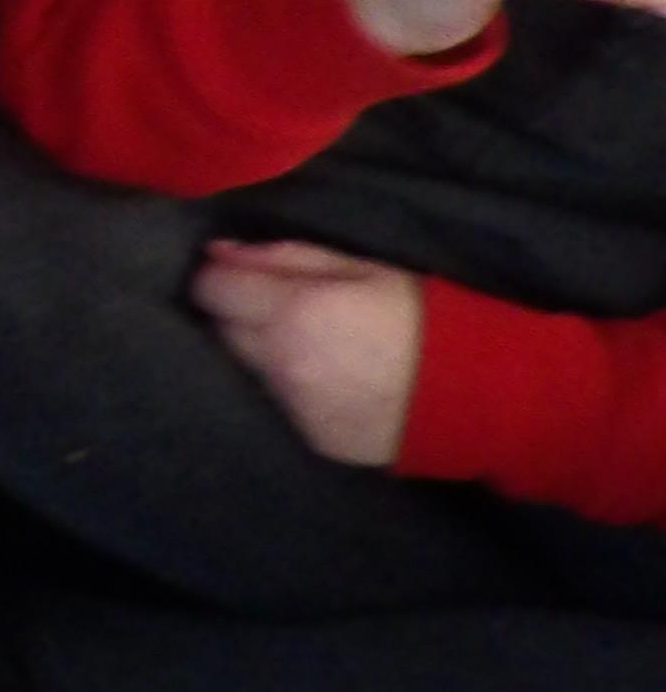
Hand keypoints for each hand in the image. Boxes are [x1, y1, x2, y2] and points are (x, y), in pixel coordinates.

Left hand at [195, 237, 423, 467]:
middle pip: (222, 332)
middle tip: (281, 308)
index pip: (211, 290)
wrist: (479, 394)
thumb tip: (220, 253)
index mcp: (294, 312)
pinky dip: (291, 389)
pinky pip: (279, 404)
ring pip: (248, 371)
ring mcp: (296, 408)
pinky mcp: (313, 439)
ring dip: (263, 354)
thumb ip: (285, 257)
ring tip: (312, 344)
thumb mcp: (363, 267)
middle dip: (239, 316)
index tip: (238, 275)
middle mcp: (283, 365)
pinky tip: (329, 378)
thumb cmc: (423, 317)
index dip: (219, 277)